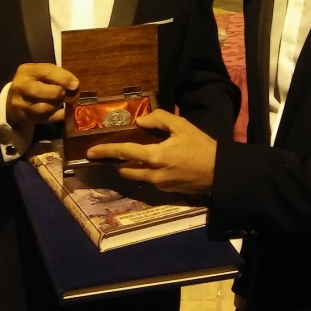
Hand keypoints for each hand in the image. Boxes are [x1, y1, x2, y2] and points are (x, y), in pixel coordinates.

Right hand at [6, 63, 78, 128]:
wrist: (16, 100)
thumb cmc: (36, 82)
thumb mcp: (44, 73)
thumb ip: (59, 75)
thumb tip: (74, 85)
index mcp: (26, 71)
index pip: (45, 72)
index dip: (63, 78)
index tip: (75, 84)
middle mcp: (21, 87)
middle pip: (40, 91)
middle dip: (57, 93)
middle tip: (63, 93)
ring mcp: (21, 104)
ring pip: (44, 108)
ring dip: (57, 105)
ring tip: (59, 101)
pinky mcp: (26, 118)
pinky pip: (48, 118)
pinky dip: (58, 114)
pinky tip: (60, 110)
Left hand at [87, 109, 216, 194]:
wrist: (219, 171)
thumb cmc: (201, 146)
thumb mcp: (182, 126)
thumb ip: (159, 120)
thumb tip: (140, 122)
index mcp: (154, 157)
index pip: (124, 152)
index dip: (106, 151)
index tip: (90, 152)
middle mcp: (152, 174)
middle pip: (125, 169)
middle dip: (116, 162)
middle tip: (113, 153)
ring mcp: (159, 185)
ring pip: (136, 177)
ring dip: (130, 167)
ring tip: (132, 157)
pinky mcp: (167, 191)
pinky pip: (149, 181)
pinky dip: (144, 172)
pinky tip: (153, 163)